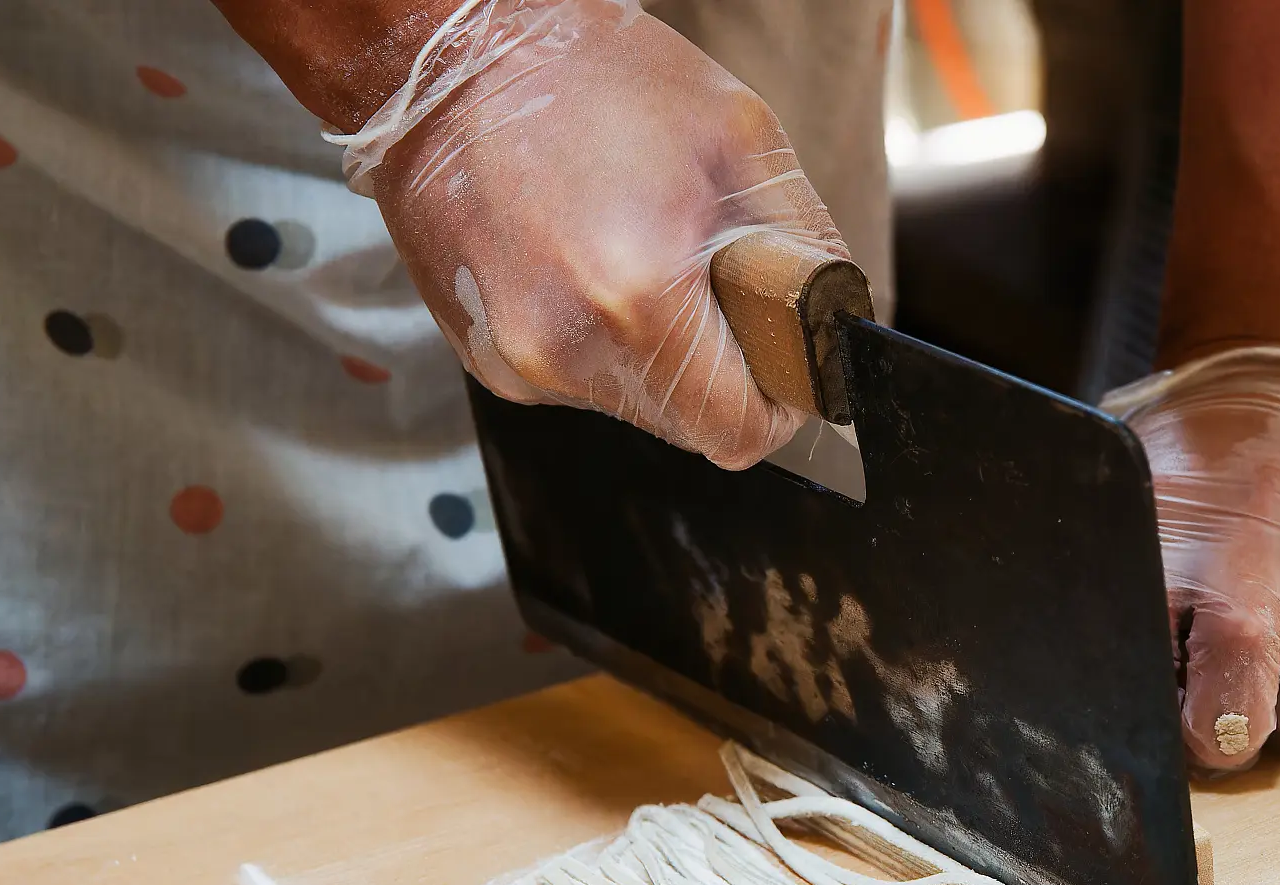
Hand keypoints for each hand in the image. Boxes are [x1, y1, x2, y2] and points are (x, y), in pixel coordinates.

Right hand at [348, 0, 848, 467]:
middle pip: (688, 426)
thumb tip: (834, 328)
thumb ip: (806, 252)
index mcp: (637, 302)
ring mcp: (515, 361)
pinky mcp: (484, 358)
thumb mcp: (741, 141)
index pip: (738, 432)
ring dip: (657, 352)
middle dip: (718, 369)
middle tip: (706, 281)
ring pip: (633, 404)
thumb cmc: (590, 77)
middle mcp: (565, 351)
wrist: (445, 56)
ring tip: (635, 254)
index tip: (778, 359)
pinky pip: (576, 377)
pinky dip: (598, 337)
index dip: (777, 404)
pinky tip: (582, 260)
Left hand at [1105, 346, 1279, 770]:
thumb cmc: (1191, 483)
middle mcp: (1252, 541)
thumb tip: (1099, 702)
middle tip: (1227, 726)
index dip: (1155, 718)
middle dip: (1232, 729)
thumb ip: (1117, 602)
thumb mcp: (1132, 521)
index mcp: (1169, 541)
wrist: (1275, 375)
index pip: (1147, 656)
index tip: (1162, 725)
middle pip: (1242, 663)